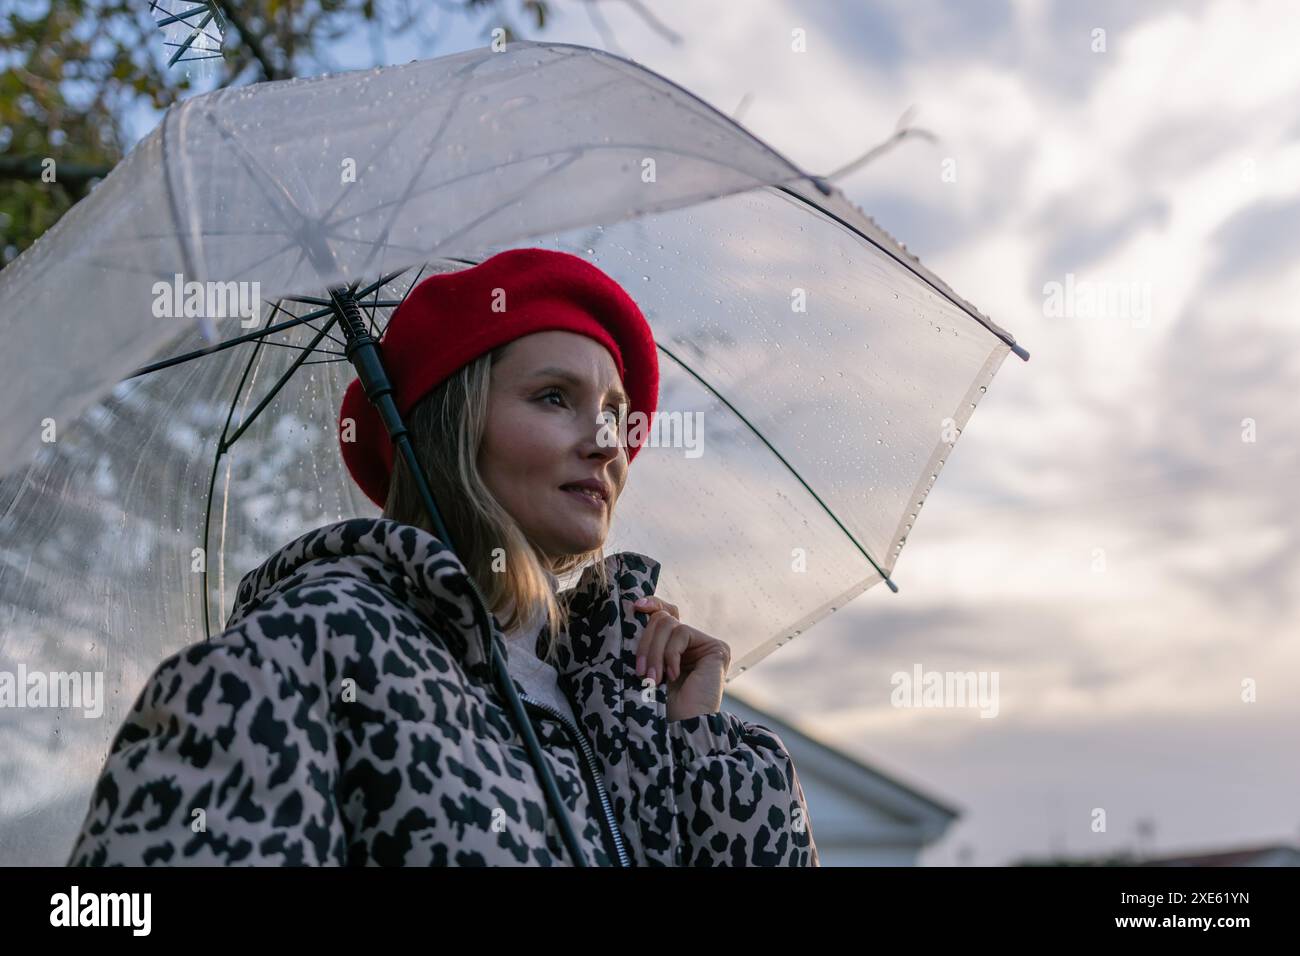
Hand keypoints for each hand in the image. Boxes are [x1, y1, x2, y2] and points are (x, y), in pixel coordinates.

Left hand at [631, 595, 731, 721]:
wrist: (680, 730)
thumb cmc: (659, 706)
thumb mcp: (645, 667)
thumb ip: (645, 641)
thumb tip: (632, 608)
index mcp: (675, 647)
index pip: (665, 613)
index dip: (652, 604)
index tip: (635, 607)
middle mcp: (693, 644)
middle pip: (662, 619)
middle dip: (645, 643)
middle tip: (640, 672)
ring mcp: (705, 645)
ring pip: (669, 624)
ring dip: (654, 652)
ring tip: (652, 679)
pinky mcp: (717, 648)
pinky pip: (682, 633)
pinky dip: (670, 654)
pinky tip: (672, 675)